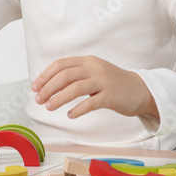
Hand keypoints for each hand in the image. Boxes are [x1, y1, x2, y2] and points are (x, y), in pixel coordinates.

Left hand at [31, 55, 158, 120]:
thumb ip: (75, 75)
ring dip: (59, 98)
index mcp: (87, 60)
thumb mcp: (93, 72)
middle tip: (39, 100)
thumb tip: (49, 84)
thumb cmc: (112, 83)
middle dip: (48, 88)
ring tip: (49, 107)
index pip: (60, 64)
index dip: (45, 76)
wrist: (140, 89)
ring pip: (75, 88)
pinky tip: (70, 115)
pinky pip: (90, 103)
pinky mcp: (111, 96)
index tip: (34, 87)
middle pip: (65, 76)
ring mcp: (103, 81)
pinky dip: (78, 109)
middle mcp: (94, 68)